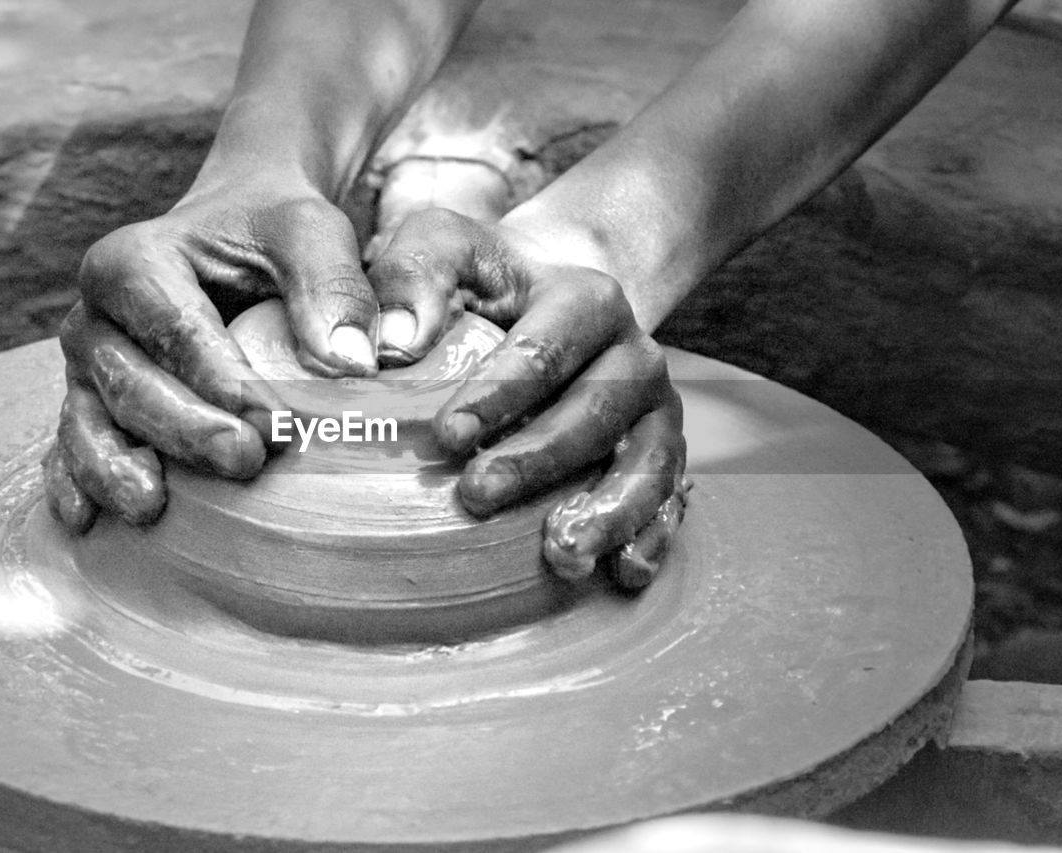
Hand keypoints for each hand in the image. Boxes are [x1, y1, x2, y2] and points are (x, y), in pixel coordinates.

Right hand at [45, 177, 379, 532]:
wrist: (232, 232)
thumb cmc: (273, 233)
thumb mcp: (311, 233)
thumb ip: (333, 285)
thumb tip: (352, 365)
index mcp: (133, 262)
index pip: (177, 330)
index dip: (223, 380)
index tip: (275, 423)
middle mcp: (94, 316)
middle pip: (130, 383)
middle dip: (184, 430)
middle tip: (244, 463)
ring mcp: (85, 369)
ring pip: (91, 423)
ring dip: (116, 469)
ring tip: (152, 508)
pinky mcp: (90, 407)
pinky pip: (70, 447)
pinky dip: (74, 481)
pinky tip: (87, 519)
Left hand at [367, 208, 687, 587]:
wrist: (550, 297)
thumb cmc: (481, 280)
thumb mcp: (442, 246)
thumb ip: (412, 275)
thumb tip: (390, 344)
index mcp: (586, 298)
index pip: (544, 349)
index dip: (498, 394)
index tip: (447, 436)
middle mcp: (634, 354)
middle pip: (597, 411)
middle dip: (539, 459)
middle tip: (477, 497)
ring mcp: (655, 410)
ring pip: (648, 461)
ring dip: (608, 511)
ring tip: (559, 554)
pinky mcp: (662, 453)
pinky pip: (671, 499)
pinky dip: (653, 536)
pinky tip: (621, 572)